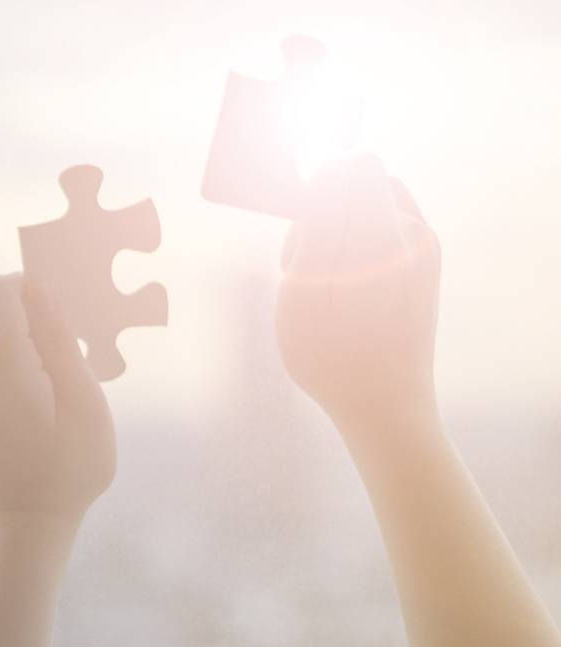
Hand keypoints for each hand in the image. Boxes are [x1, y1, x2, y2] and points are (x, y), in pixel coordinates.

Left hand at [0, 273, 112, 528]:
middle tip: (57, 385)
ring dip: (12, 362)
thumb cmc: (65, 471)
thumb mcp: (85, 404)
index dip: (31, 293)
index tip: (57, 322)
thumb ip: (60, 339)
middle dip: (28, 337)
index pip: (0, 290)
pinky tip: (13, 420)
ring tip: (36, 411)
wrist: (17, 528)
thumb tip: (38, 290)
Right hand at [275, 155, 440, 431]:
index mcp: (383, 232)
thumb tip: (329, 168)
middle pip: (359, 183)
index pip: (351, 165)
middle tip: (300, 265)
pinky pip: (386, 229)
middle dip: (323, 210)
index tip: (298, 227)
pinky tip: (342, 287)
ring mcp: (426, 249)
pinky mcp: (426, 265)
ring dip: (338, 229)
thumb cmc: (330, 352)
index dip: (315, 186)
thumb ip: (317, 220)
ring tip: (319, 279)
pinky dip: (358, 246)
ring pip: (371, 206)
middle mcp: (414, 232)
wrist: (383, 403)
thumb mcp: (304, 285)